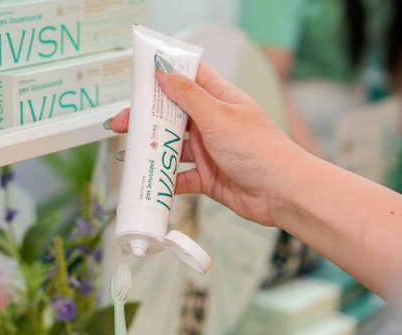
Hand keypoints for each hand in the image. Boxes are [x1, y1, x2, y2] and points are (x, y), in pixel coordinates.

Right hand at [109, 60, 304, 226]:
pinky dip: (164, 180)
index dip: (164, 77)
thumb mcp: (218, 116)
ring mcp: (208, 151)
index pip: (188, 80)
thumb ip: (188, 96)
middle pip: (171, 116)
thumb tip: (164, 71)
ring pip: (171, 147)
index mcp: (219, 100)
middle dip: (146, 120)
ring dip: (152, 150)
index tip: (139, 80)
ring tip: (130, 153)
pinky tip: (150, 180)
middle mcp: (212, 123)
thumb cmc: (261, 149)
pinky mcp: (206, 176)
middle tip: (123, 124)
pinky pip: (178, 177)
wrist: (282, 193)